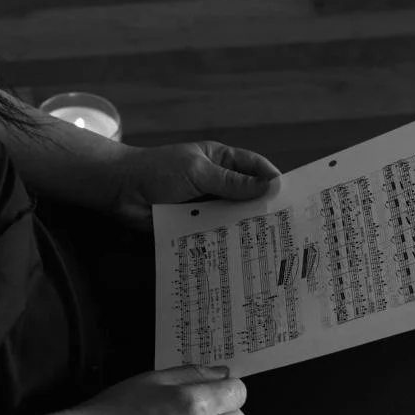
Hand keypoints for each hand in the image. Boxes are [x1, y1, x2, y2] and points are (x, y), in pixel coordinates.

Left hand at [111, 141, 282, 233]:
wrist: (120, 191)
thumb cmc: (157, 171)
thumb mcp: (197, 171)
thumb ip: (230, 182)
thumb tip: (268, 188)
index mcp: (220, 160)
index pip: (255, 167)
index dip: (273, 179)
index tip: (294, 196)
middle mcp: (217, 183)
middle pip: (248, 196)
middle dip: (264, 208)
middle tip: (288, 227)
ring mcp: (206, 205)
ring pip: (233, 217)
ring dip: (247, 228)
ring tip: (272, 245)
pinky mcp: (194, 225)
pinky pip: (215, 233)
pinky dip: (227, 241)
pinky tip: (242, 254)